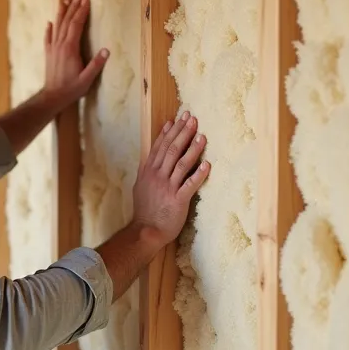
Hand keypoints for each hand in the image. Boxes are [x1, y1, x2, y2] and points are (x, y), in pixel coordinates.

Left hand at [44, 0, 108, 106]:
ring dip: (62, 13)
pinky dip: (49, 28)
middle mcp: (60, 45)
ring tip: (65, 1)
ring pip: (57, 26)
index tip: (86, 1)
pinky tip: (50, 22)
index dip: (82, 12)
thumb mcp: (87, 79)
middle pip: (67, 22)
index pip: (76, 25)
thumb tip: (106, 50)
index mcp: (70, 49)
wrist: (52, 97)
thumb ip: (96, 64)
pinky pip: (48, 37)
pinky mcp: (48, 53)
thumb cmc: (71, 88)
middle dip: (73, 8)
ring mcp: (52, 48)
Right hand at [132, 110, 210, 245]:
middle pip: (171, 149)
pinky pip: (190, 184)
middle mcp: (157, 176)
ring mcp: (167, 187)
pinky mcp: (178, 200)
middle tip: (192, 119)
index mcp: (148, 171)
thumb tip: (151, 157)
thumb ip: (147, 170)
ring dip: (193, 149)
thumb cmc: (145, 209)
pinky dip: (199, 174)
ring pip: (181, 163)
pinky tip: (208, 165)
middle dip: (183, 133)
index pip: (160, 146)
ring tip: (202, 136)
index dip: (170, 131)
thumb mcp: (141, 186)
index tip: (177, 119)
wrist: (146, 230)